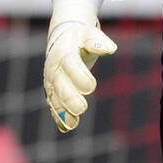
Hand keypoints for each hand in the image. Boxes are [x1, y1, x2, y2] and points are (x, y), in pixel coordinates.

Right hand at [44, 15, 116, 133]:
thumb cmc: (80, 38)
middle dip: (69, 97)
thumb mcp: (88, 34)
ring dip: (62, 111)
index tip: (91, 86)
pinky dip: (59, 117)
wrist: (62, 40)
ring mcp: (51, 82)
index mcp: (63, 53)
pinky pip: (54, 105)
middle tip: (81, 108)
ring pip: (55, 98)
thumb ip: (97, 41)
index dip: (79, 76)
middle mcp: (54, 69)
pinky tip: (66, 127)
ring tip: (72, 124)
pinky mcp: (53, 92)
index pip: (70, 65)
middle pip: (60, 85)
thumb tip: (110, 48)